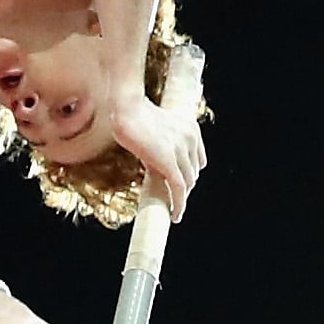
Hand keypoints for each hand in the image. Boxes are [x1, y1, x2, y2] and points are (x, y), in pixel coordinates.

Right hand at [99, 85, 204, 217]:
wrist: (126, 109)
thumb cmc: (132, 112)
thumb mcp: (155, 126)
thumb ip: (162, 142)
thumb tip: (155, 161)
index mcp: (190, 128)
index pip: (197, 158)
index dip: (188, 171)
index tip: (179, 180)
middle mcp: (190, 138)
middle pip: (193, 172)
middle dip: (184, 184)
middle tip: (172, 196)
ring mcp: (182, 151)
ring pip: (188, 183)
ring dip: (181, 197)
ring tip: (172, 207)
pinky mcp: (171, 164)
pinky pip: (179, 190)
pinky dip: (179, 205)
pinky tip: (175, 215)